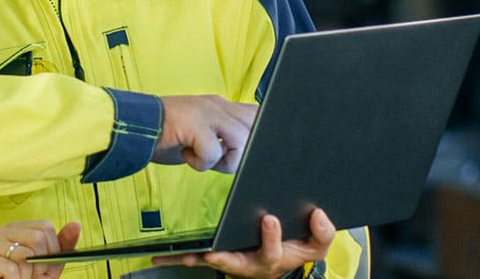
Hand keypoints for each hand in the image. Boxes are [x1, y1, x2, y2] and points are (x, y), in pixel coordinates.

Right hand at [0, 220, 81, 278]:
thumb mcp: (48, 265)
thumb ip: (62, 246)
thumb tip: (76, 225)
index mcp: (16, 228)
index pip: (45, 227)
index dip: (51, 250)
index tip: (44, 265)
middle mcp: (0, 230)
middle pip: (37, 238)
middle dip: (39, 265)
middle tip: (30, 275)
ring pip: (25, 255)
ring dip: (27, 276)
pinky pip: (12, 269)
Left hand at [151, 209, 335, 278]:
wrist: (285, 261)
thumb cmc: (297, 249)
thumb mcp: (317, 245)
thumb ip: (322, 232)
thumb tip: (319, 214)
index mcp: (274, 259)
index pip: (273, 250)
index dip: (271, 237)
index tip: (269, 219)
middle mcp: (250, 265)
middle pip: (236, 263)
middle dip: (224, 258)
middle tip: (214, 253)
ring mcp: (232, 263)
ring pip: (209, 262)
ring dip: (190, 260)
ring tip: (170, 256)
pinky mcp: (219, 258)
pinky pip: (197, 259)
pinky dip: (179, 257)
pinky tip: (157, 255)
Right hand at [155, 95, 255, 172]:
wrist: (130, 126)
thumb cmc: (165, 135)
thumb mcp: (200, 132)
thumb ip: (222, 137)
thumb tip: (245, 154)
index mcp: (220, 105)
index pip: (257, 113)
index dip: (258, 134)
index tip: (239, 151)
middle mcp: (217, 104)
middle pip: (256, 126)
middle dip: (244, 151)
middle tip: (219, 158)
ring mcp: (206, 112)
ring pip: (241, 140)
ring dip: (223, 160)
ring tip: (201, 157)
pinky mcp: (194, 123)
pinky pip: (213, 151)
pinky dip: (201, 163)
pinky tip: (185, 155)